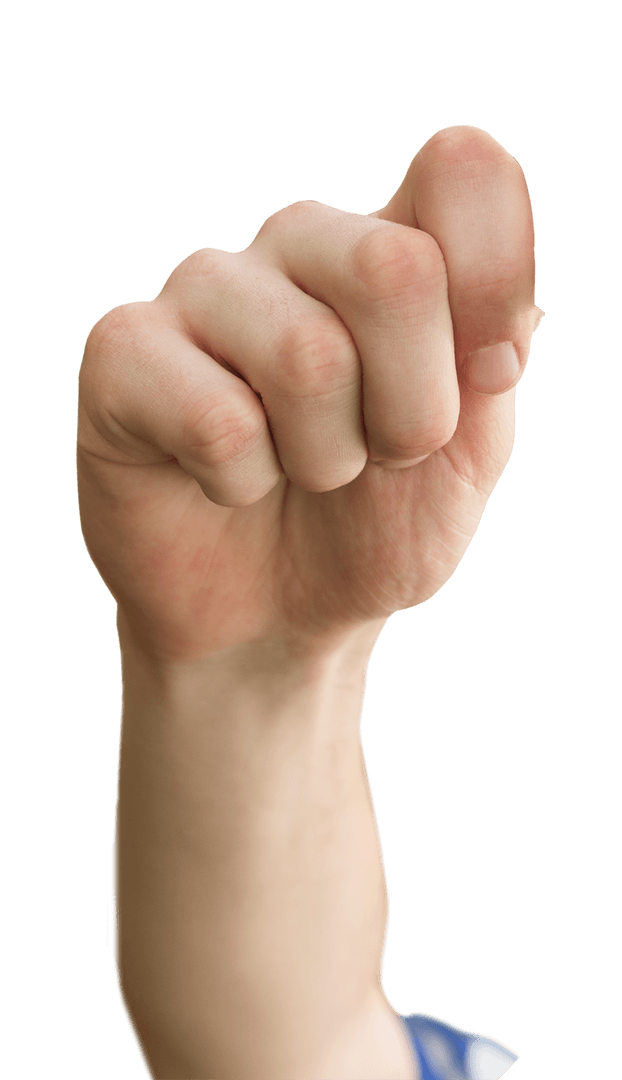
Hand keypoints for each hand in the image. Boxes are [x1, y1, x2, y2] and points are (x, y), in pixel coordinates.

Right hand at [77, 125, 542, 662]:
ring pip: (306, 355)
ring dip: (327, 460)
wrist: (278, 616)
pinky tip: (224, 483)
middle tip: (381, 455)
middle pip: (394, 268)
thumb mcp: (466, 455)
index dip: (496, 284)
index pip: (465, 173)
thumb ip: (490, 363)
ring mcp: (204, 289)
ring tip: (300, 472)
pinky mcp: (122, 352)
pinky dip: (241, 486)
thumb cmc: (372, 526)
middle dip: (412, 412)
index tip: (486, 378)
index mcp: (392, 243)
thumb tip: (504, 315)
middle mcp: (297, 243)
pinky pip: (217, 421)